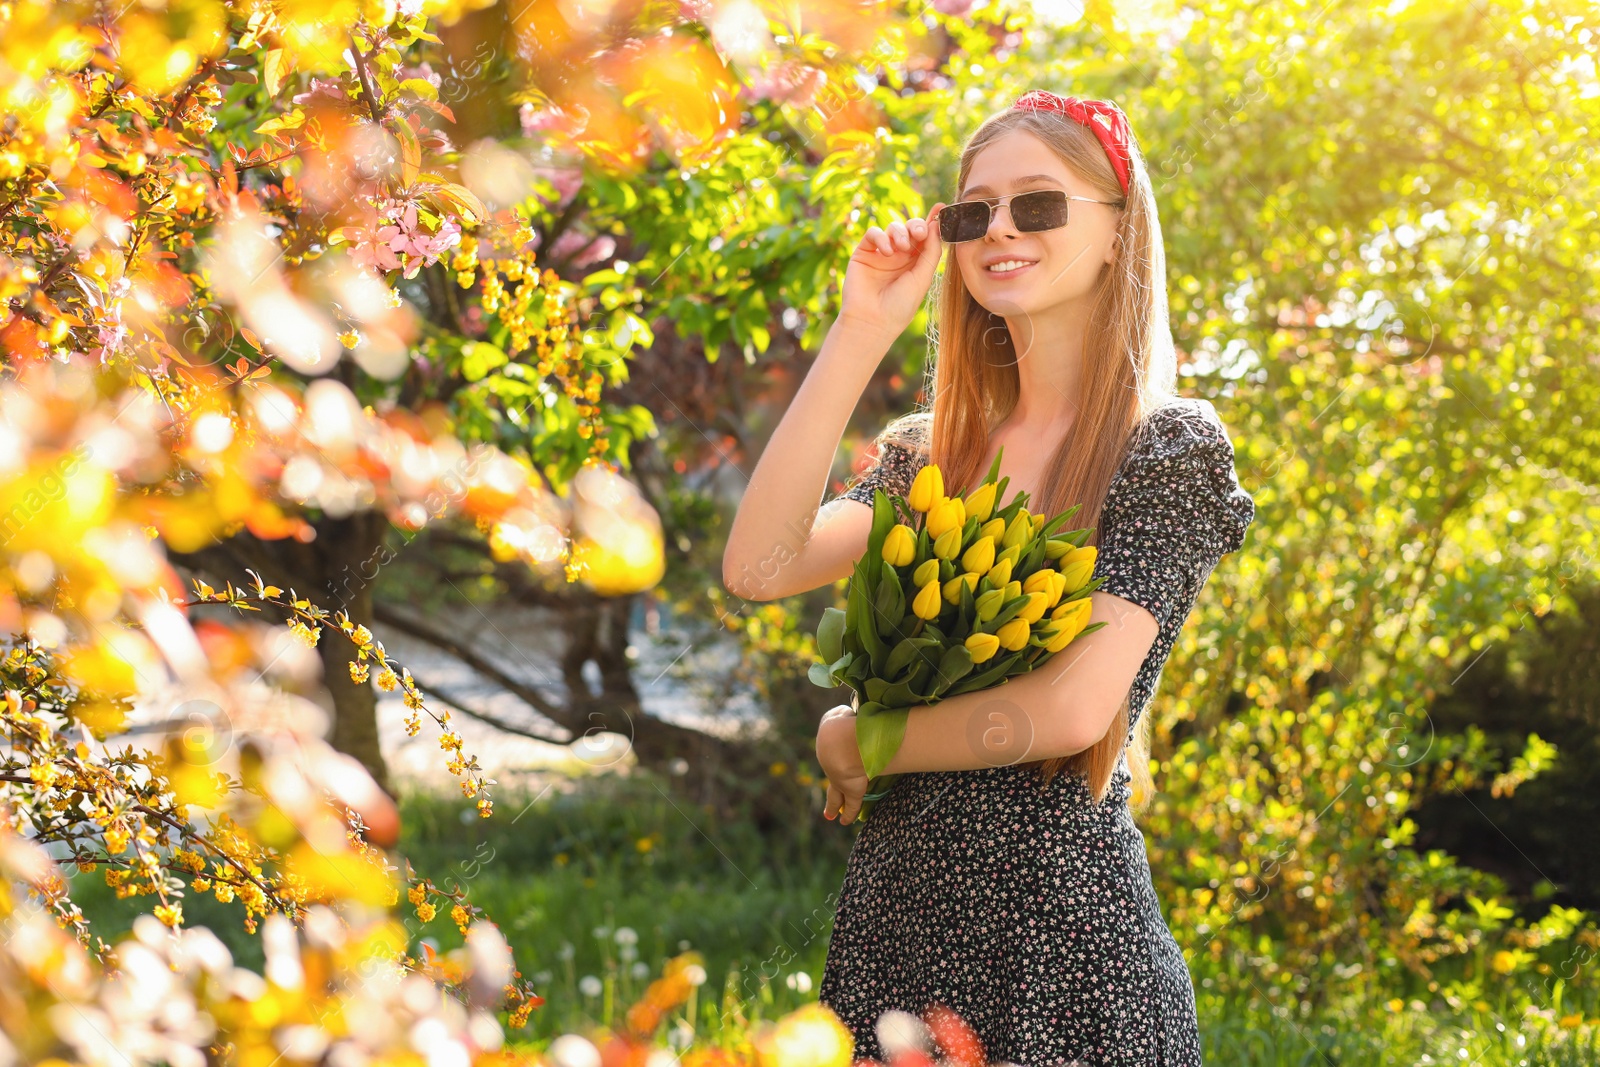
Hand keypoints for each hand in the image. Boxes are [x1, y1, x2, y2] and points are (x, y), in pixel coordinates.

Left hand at [816, 704, 870, 824]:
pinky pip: (852, 805)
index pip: (831, 750)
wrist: (842, 741)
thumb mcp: (839, 714)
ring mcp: (840, 780)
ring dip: (833, 805)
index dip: (837, 752)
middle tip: (825, 795)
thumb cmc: (842, 724)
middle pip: (830, 778)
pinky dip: (849, 814)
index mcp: (827, 744)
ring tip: (829, 815)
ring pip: (835, 795)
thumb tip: (849, 716)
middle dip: (829, 787)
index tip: (841, 753)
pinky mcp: (852, 791)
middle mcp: (829, 765)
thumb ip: (842, 716)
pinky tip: (845, 822)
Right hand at [838, 203, 944, 340]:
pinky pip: (873, 233)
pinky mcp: (864, 253)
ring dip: (900, 233)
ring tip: (901, 248)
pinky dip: (881, 237)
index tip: (941, 208)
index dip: (933, 222)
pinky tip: (887, 251)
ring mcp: (881, 253)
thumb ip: (931, 251)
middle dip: (916, 226)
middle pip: (910, 228)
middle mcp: (900, 256)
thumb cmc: (900, 305)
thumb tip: (936, 224)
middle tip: (919, 234)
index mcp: (916, 262)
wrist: (872, 321)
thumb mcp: (922, 277)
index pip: (926, 237)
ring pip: (893, 227)